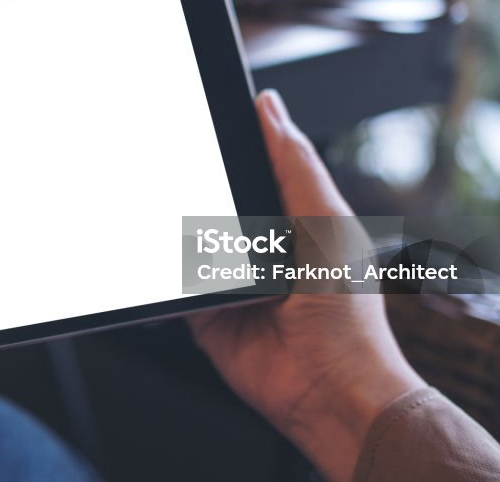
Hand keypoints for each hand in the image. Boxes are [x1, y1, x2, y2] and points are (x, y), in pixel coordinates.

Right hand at [189, 91, 424, 481]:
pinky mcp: (204, 310)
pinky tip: (153, 256)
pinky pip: (173, 283)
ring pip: (188, 235)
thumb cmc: (346, 314)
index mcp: (293, 215)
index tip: (202, 110)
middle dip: (192, 180)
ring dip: (174, 225)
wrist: (328, 392)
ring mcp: (229, 278)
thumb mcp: (326, 222)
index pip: (254, 163)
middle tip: (167, 158)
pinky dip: (160, 273)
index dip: (231, 137)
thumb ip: (296, 167)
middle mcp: (260, 244)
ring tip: (156, 205)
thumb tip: (269, 107)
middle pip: (214, 196)